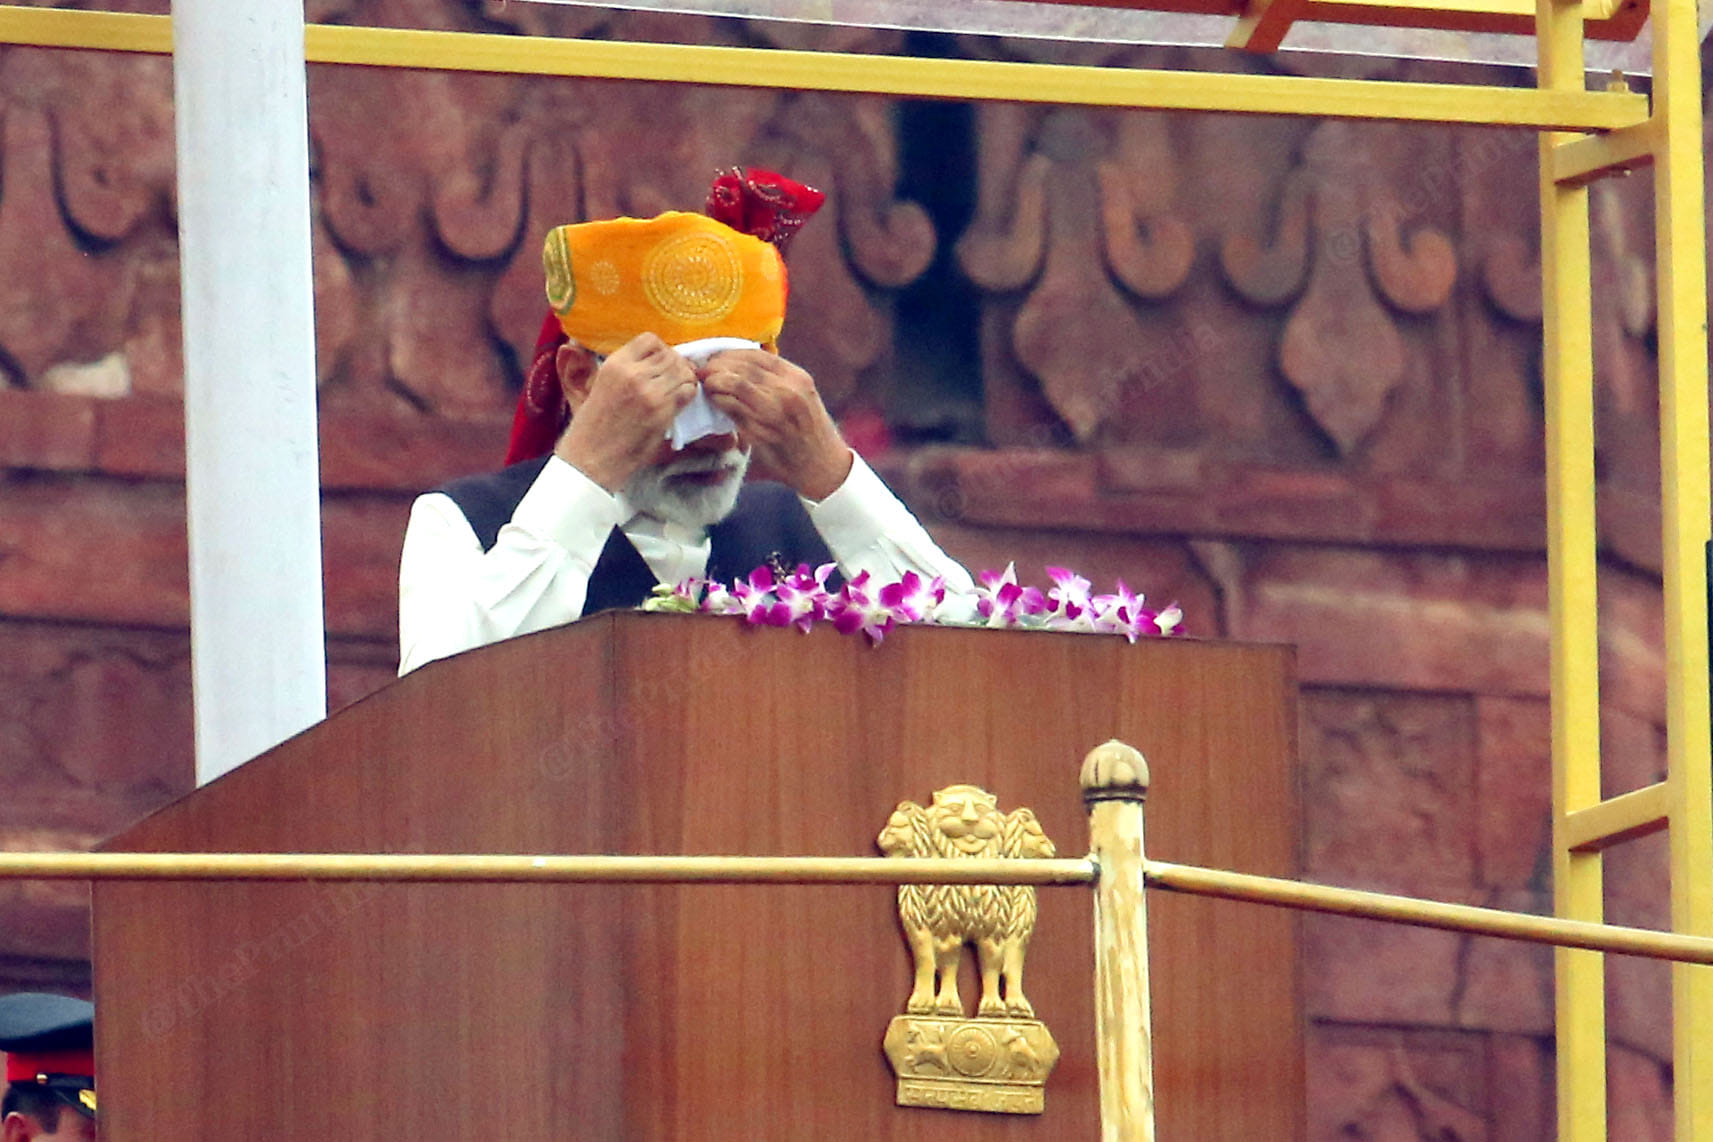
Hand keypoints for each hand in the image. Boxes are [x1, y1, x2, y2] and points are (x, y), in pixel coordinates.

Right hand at [554, 333, 696, 490]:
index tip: (661, 363)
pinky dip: (689, 393)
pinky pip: (687, 391)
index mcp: (615, 364)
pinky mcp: (661, 412)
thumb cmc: (593, 426)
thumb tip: (652, 360)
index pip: (650, 340)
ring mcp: (649, 392)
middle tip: (675, 378)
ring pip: (682, 371)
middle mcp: (632, 373)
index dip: (661, 350)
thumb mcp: (599, 385)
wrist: (591, 457)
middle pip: (670, 355)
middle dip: (677, 364)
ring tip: (678, 389)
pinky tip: (681, 401)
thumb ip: (624, 370)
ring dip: (685, 379)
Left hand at [700, 350, 852, 499]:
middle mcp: (788, 392)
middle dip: (718, 367)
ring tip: (707, 385)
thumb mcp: (802, 396)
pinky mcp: (763, 433)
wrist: (823, 465)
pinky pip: (734, 411)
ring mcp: (776, 413)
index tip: (717, 358)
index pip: (757, 355)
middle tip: (704, 371)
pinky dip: (721, 402)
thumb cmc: (809, 430)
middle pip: (744, 368)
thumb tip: (739, 366)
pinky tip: (716, 401)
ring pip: (737, 386)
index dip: (731, 354)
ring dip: (715, 383)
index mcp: (797, 378)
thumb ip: (776, 380)